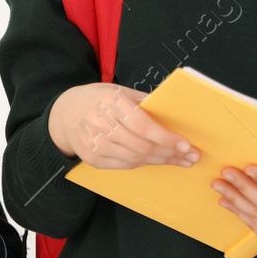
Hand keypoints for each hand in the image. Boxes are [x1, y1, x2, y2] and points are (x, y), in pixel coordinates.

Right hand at [50, 83, 198, 168]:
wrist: (65, 114)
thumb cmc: (99, 99)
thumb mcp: (120, 91)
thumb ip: (145, 103)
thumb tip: (176, 115)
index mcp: (110, 103)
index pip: (143, 125)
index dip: (166, 138)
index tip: (186, 145)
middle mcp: (100, 125)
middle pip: (142, 146)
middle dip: (171, 153)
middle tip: (191, 156)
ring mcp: (95, 145)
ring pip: (136, 159)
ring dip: (162, 161)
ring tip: (180, 161)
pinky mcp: (93, 159)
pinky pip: (126, 165)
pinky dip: (145, 163)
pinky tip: (159, 160)